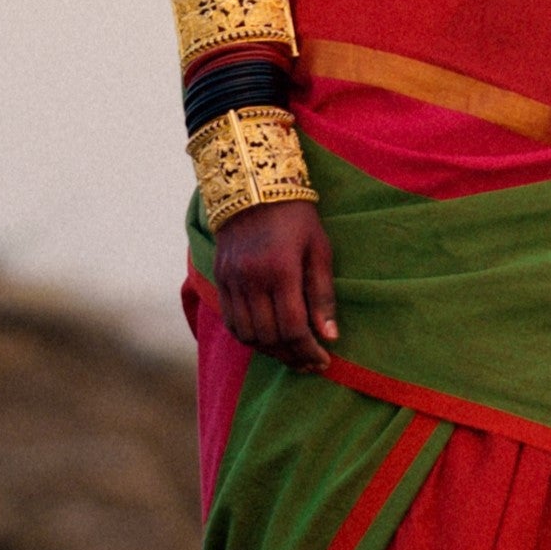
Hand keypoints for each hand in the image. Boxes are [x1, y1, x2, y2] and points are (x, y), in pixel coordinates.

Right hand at [215, 201, 340, 373]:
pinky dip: (248, 337)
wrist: (253, 188)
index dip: (309, 350)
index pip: (293, 327)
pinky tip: (266, 339)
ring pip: (247, 335)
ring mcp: (232, 280)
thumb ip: (322, 294)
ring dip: (270, 351)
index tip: (323, 361)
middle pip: (269, 336)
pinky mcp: (220, 279)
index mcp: (281, 270)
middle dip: (292, 355)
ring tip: (290, 353)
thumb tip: (330, 336)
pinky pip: (231, 322)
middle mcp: (252, 279)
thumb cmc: (296, 217)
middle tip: (309, 362)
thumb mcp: (319, 249)